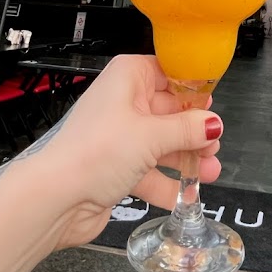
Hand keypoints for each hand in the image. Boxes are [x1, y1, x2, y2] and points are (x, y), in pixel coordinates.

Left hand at [30, 55, 222, 248]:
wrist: (57, 199)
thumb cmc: (94, 152)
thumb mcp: (152, 136)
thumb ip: (188, 130)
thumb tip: (213, 124)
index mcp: (128, 77)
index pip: (169, 72)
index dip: (193, 87)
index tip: (215, 102)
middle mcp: (123, 102)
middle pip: (170, 110)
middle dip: (195, 130)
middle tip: (213, 145)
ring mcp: (120, 136)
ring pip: (163, 142)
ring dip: (187, 158)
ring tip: (210, 172)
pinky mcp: (117, 167)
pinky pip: (150, 170)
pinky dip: (168, 182)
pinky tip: (186, 194)